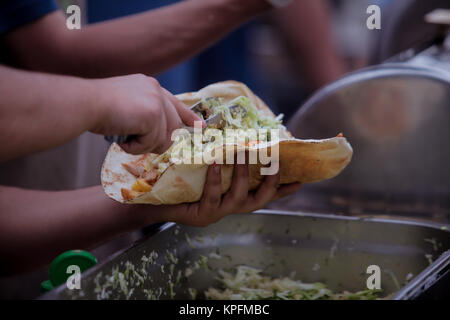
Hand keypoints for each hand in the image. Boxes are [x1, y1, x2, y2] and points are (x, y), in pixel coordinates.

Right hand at [91, 74, 203, 153]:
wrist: (83, 103)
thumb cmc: (95, 107)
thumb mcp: (125, 106)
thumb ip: (144, 115)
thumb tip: (163, 138)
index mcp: (150, 86)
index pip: (176, 104)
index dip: (189, 117)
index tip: (200, 127)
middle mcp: (156, 90)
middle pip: (172, 128)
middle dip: (156, 142)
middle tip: (134, 143)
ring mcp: (156, 101)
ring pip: (162, 139)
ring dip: (141, 145)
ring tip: (122, 136)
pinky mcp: (153, 114)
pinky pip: (151, 143)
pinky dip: (134, 147)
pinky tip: (121, 137)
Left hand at [150, 163, 301, 226]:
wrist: (158, 200)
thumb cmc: (185, 180)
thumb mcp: (209, 169)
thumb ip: (225, 159)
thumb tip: (236, 135)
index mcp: (236, 198)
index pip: (265, 195)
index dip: (283, 190)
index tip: (301, 181)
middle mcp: (231, 208)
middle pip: (260, 200)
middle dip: (271, 183)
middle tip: (276, 163)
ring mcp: (218, 213)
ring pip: (239, 197)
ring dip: (242, 174)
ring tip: (241, 153)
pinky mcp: (202, 215)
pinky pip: (213, 196)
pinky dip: (215, 179)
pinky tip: (215, 164)